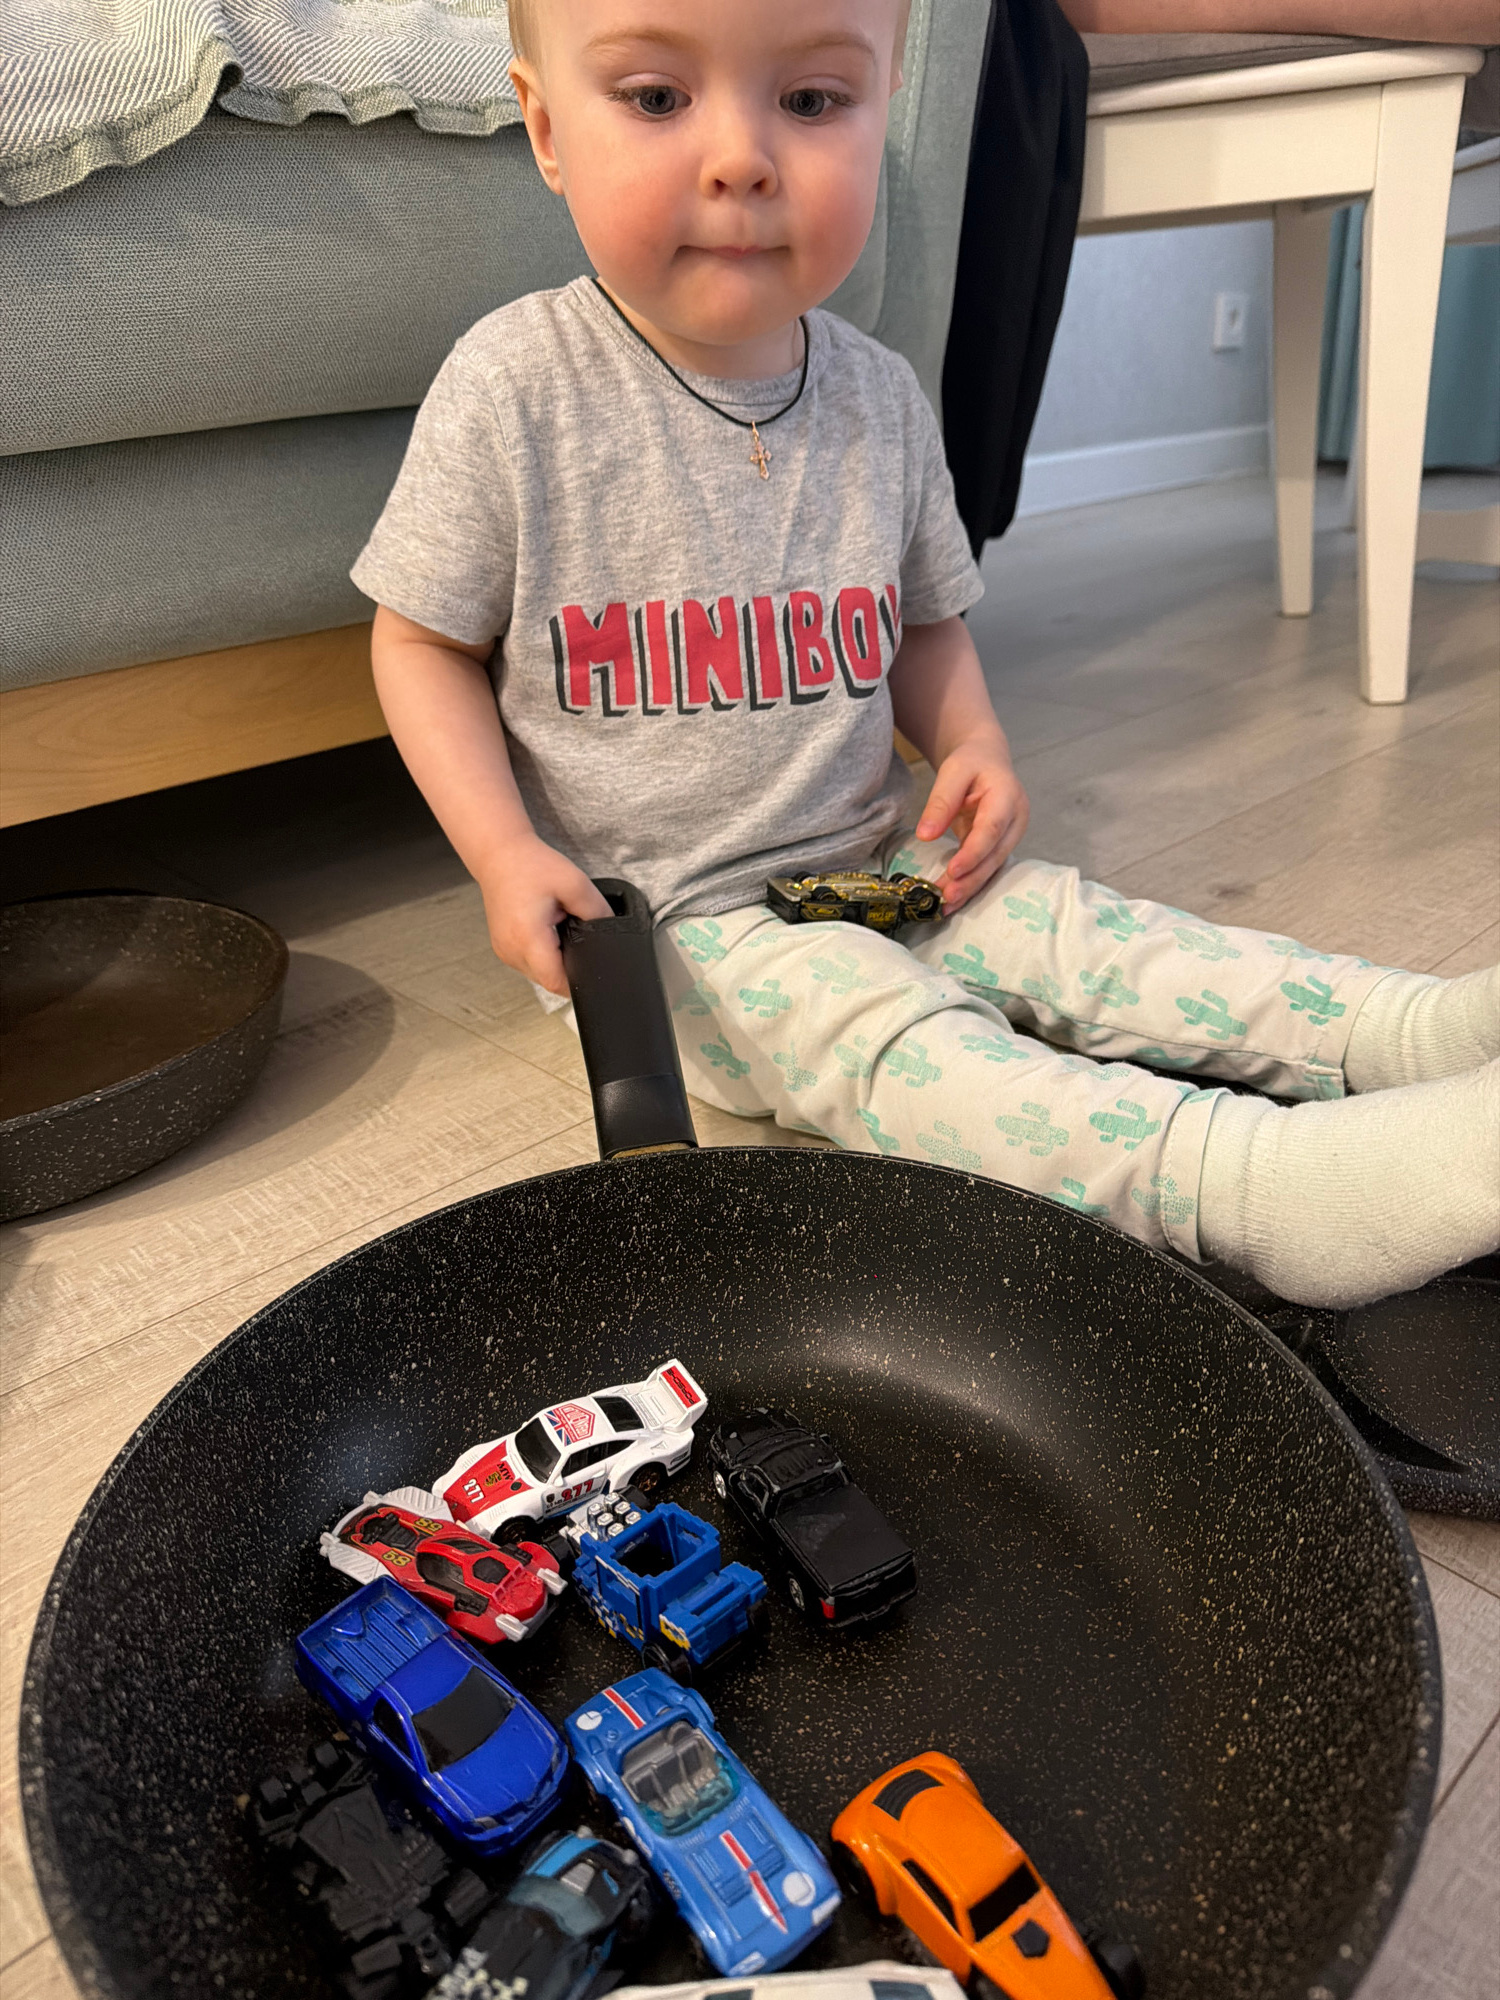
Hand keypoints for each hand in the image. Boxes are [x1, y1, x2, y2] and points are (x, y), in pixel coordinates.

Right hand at [477, 837, 612, 993]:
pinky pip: (528, 963)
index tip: (592, 968)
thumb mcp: (575, 883)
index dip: (578, 981)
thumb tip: (611, 931)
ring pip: (538, 974)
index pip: (556, 982)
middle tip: (575, 935)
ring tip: (557, 928)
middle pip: (548, 981)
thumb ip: (598, 911)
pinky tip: (546, 930)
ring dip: (554, 961)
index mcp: (528, 938)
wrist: (499, 853)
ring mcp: (504, 951)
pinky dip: (542, 954)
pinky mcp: (502, 947)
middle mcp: (511, 950)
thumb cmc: (530, 864)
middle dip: (568, 967)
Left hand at [915, 734, 1029, 912]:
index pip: (991, 829)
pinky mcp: (999, 846)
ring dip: (969, 887)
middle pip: (994, 855)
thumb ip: (940, 802)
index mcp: (1007, 797)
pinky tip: (951, 899)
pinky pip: (986, 867)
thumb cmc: (970, 763)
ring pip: (992, 866)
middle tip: (946, 897)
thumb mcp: (952, 772)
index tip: (953, 870)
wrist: (986, 760)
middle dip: (971, 878)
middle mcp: (1016, 820)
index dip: (974, 852)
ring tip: (945, 905)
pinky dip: (969, 883)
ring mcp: (1011, 836)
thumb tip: (925, 835)